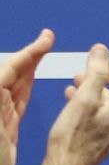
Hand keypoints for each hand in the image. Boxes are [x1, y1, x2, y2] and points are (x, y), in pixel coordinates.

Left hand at [0, 28, 54, 164]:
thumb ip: (0, 99)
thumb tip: (3, 74)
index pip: (7, 70)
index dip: (27, 53)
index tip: (46, 40)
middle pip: (11, 73)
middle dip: (29, 54)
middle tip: (48, 39)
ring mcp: (0, 115)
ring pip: (16, 83)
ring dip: (30, 66)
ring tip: (45, 51)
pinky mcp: (6, 126)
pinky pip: (18, 99)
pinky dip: (27, 84)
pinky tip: (33, 78)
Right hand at [42, 44, 108, 164]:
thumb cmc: (74, 135)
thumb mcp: (84, 98)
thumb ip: (96, 72)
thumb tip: (101, 49)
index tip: (102, 65)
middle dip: (99, 82)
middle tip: (80, 75)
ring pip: (103, 108)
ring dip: (89, 95)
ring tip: (71, 87)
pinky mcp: (96, 146)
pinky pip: (95, 121)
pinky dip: (85, 109)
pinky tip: (69, 108)